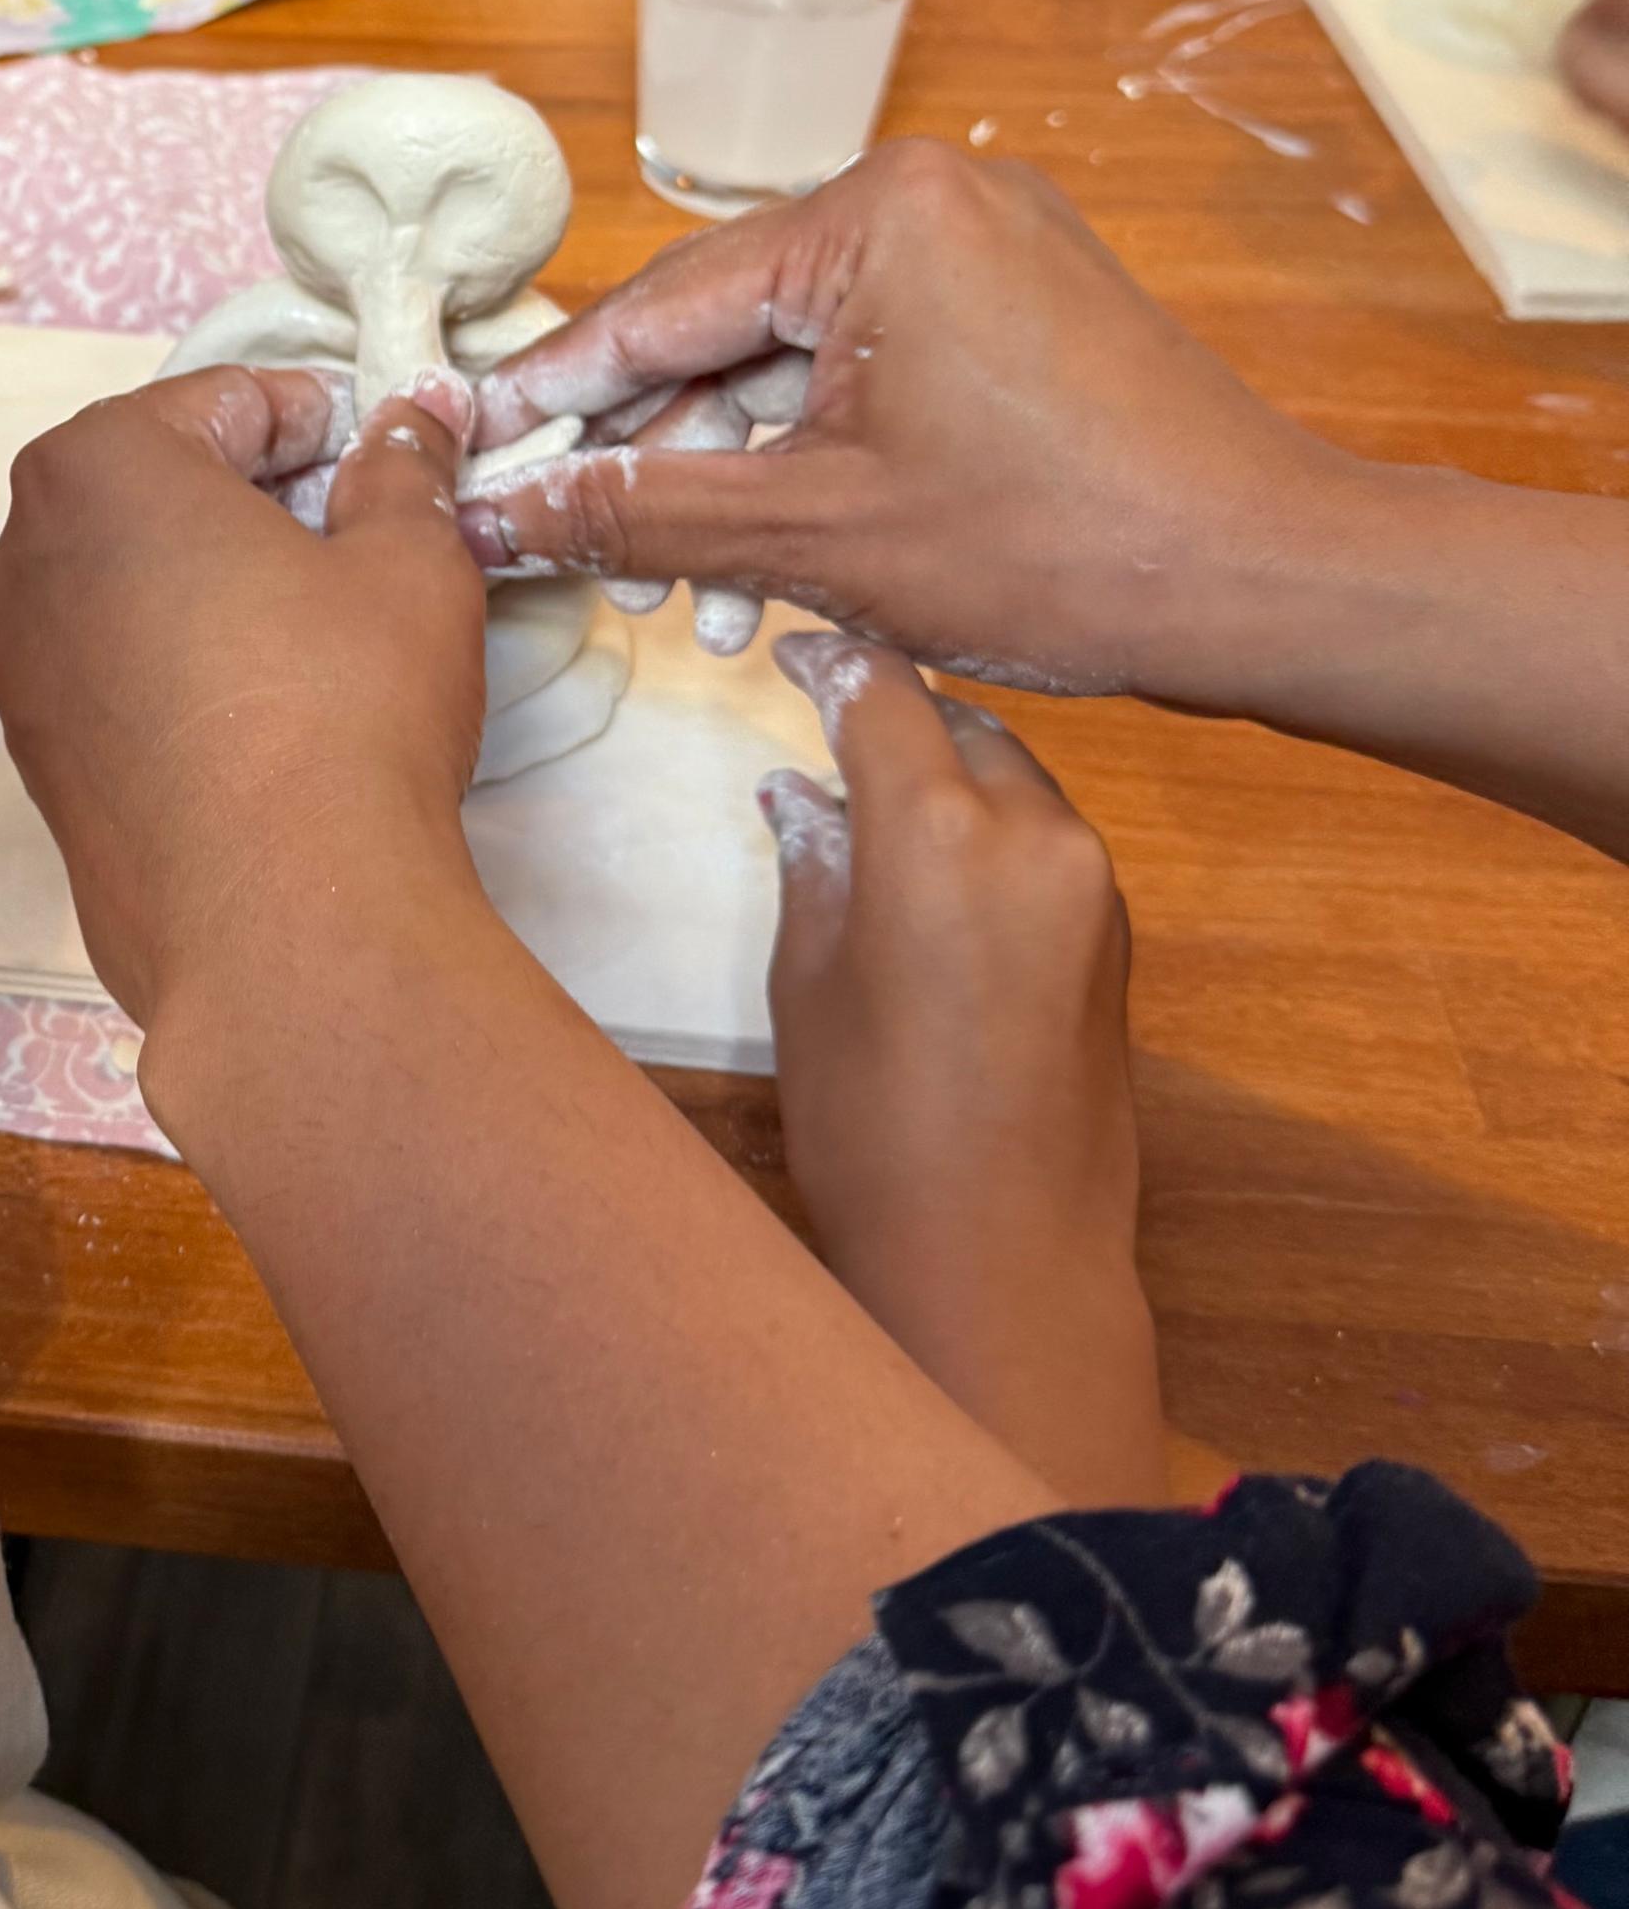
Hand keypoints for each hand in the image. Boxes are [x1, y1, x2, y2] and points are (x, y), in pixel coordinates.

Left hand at [0, 363, 488, 1023]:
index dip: (321, 419)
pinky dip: (181, 675)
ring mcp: (14, 675)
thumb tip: (410, 429)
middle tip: (359, 542)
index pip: (226, 401)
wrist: (285, 928)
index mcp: (91, 470)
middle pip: (157, 491)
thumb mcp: (406, 563)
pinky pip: (116, 682)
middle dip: (256, 502)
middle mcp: (18, 562)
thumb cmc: (342, 713)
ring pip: (129, 590)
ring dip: (214, 590)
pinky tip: (267, 718)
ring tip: (321, 638)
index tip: (381, 454)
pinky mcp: (36, 772)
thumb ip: (401, 474)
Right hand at [459, 139, 1343, 705]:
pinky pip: (871, 367)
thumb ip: (638, 512)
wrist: (1264, 581)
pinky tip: (784, 561)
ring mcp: (984, 243)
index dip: (554, 395)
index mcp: (874, 212)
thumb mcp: (815, 536)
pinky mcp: (1020, 303)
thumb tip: (503, 511)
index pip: (658, 307)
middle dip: (658, 462)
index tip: (468, 448)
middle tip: (593, 565)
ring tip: (704, 604)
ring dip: (738, 478)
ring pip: (797, 361)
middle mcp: (929, 194)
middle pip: (724, 331)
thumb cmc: (1064, 549)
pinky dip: (817, 457)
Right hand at [761, 634, 1159, 1505]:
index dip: (833, 665)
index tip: (793, 654)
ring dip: (949, 775)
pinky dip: (990, 832)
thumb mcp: (806, 985)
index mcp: (936, 830)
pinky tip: (937, 877)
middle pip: (960, 725)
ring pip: (1011, 778)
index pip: (883, 693)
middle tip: (826, 729)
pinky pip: (1045, 840)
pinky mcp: (1115, 933)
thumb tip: (803, 793)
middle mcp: (1031, 831)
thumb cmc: (871, 1130)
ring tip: (876, 805)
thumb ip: (813, 865)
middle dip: (896, 719)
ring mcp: (1089, 882)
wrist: (1007, 1255)